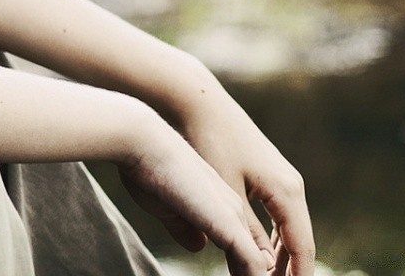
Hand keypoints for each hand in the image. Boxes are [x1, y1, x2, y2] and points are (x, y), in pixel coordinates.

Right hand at [116, 118, 275, 275]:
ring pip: (260, 264)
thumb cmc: (148, 171)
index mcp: (222, 205)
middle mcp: (234, 209)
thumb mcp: (168, 209)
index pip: (245, 248)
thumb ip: (186, 229)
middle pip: (259, 258)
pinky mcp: (229, 224)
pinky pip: (253, 265)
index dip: (246, 271)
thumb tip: (200, 247)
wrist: (144, 142)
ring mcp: (234, 216)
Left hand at [170, 76, 314, 275]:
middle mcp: (291, 186)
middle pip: (298, 241)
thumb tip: (258, 270)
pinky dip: (270, 237)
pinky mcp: (266, 174)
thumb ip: (244, 234)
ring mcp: (280, 178)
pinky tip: (257, 252)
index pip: (302, 248)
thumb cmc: (209, 143)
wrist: (198, 102)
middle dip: (288, 271)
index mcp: (286, 192)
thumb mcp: (226, 194)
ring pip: (287, 229)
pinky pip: (276, 215)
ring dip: (278, 256)